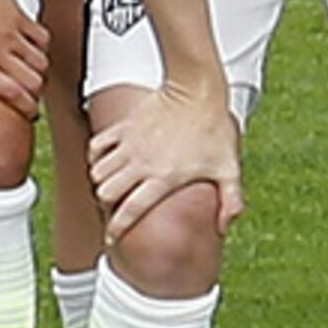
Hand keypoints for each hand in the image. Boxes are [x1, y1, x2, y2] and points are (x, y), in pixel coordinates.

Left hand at [0, 0, 47, 116]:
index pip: (14, 95)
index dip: (26, 107)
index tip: (26, 110)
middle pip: (34, 81)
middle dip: (35, 92)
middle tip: (30, 94)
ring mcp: (10, 34)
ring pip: (40, 61)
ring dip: (38, 70)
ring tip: (31, 73)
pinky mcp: (17, 15)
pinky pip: (40, 36)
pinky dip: (40, 45)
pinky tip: (32, 46)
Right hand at [91, 81, 244, 236]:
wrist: (197, 90)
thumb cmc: (214, 129)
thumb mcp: (228, 168)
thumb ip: (231, 200)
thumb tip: (225, 227)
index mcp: (164, 178)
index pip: (131, 210)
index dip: (118, 228)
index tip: (113, 237)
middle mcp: (141, 163)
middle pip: (106, 193)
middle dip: (108, 204)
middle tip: (115, 205)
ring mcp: (130, 144)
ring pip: (97, 172)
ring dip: (101, 182)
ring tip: (111, 185)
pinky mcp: (123, 126)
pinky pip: (97, 146)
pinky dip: (96, 156)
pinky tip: (105, 160)